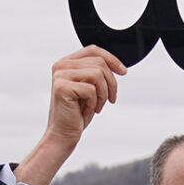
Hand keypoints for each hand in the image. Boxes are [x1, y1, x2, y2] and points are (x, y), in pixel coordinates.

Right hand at [15, 47, 125, 184]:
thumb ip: (96, 73)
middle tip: (110, 99)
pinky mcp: (62, 87)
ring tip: (97, 106)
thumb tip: (116, 65)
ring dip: (103, 94)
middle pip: (99, 63)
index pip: (93, 50)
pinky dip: (95, 102)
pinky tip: (87, 110)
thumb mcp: (90, 89)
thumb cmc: (77, 114)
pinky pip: (91, 89)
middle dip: (111, 83)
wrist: (63, 134)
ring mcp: (60, 75)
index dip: (111, 59)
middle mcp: (60, 65)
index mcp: (66, 63)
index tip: (123, 72)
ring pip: (98, 74)